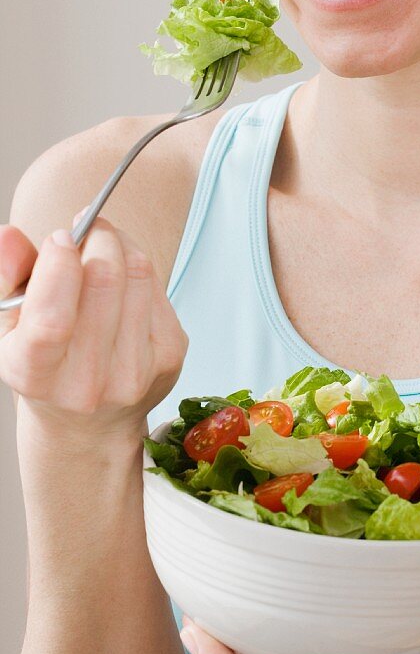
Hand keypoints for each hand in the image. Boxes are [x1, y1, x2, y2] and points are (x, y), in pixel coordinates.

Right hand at [0, 216, 188, 442]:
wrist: (90, 422)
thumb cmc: (47, 364)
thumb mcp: (14, 327)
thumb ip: (10, 278)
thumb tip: (8, 236)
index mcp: (36, 375)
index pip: (51, 319)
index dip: (58, 266)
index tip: (60, 238)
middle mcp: (88, 382)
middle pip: (104, 280)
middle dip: (97, 238)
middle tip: (86, 231)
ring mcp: (135, 371)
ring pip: (138, 274)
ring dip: (122, 246)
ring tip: (105, 249)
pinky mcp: (170, 357)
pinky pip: (159, 287)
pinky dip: (141, 268)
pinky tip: (125, 278)